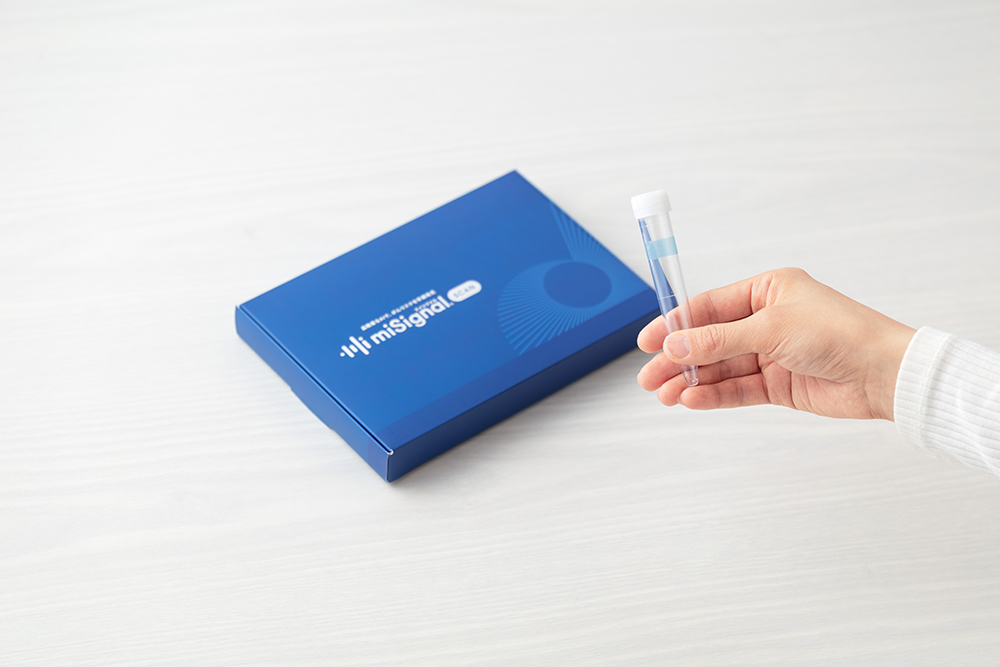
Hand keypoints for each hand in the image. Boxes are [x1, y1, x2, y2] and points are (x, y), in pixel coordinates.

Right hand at [637, 268, 916, 420]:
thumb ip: (718, 340)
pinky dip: (713, 395)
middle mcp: (766, 320)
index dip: (675, 325)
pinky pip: (736, 388)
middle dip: (678, 360)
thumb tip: (675, 346)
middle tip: (649, 377)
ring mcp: (771, 353)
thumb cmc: (841, 333)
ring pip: (719, 368)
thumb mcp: (770, 329)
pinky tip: (692, 400)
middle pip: (709, 340)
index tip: (647, 342)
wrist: (884, 374)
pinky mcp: (778, 384)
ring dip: (691, 381)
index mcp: (767, 290)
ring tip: (664, 395)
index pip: (708, 307)